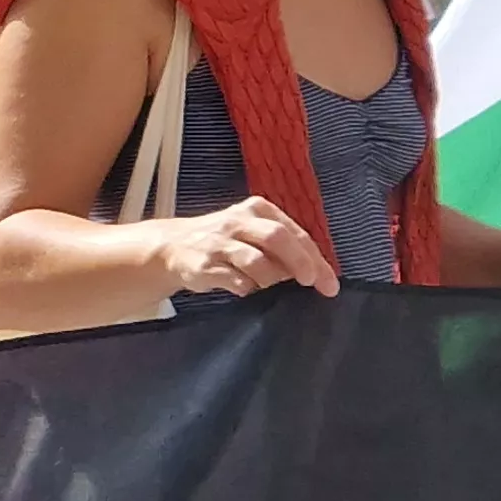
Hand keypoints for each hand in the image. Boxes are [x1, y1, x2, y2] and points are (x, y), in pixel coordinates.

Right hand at [154, 196, 337, 297]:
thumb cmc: (222, 243)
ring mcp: (218, 242)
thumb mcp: (252, 233)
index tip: (329, 284)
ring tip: (268, 288)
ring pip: (255, 260)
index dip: (316, 259)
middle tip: (310, 283)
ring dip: (270, 279)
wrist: (171, 247)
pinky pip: (232, 279)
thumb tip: (314, 272)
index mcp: (257, 210)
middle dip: (299, 262)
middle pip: (276, 237)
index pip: (294, 232)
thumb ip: (282, 248)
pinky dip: (245, 288)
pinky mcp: (202, 264)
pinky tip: (246, 291)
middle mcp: (237, 221)